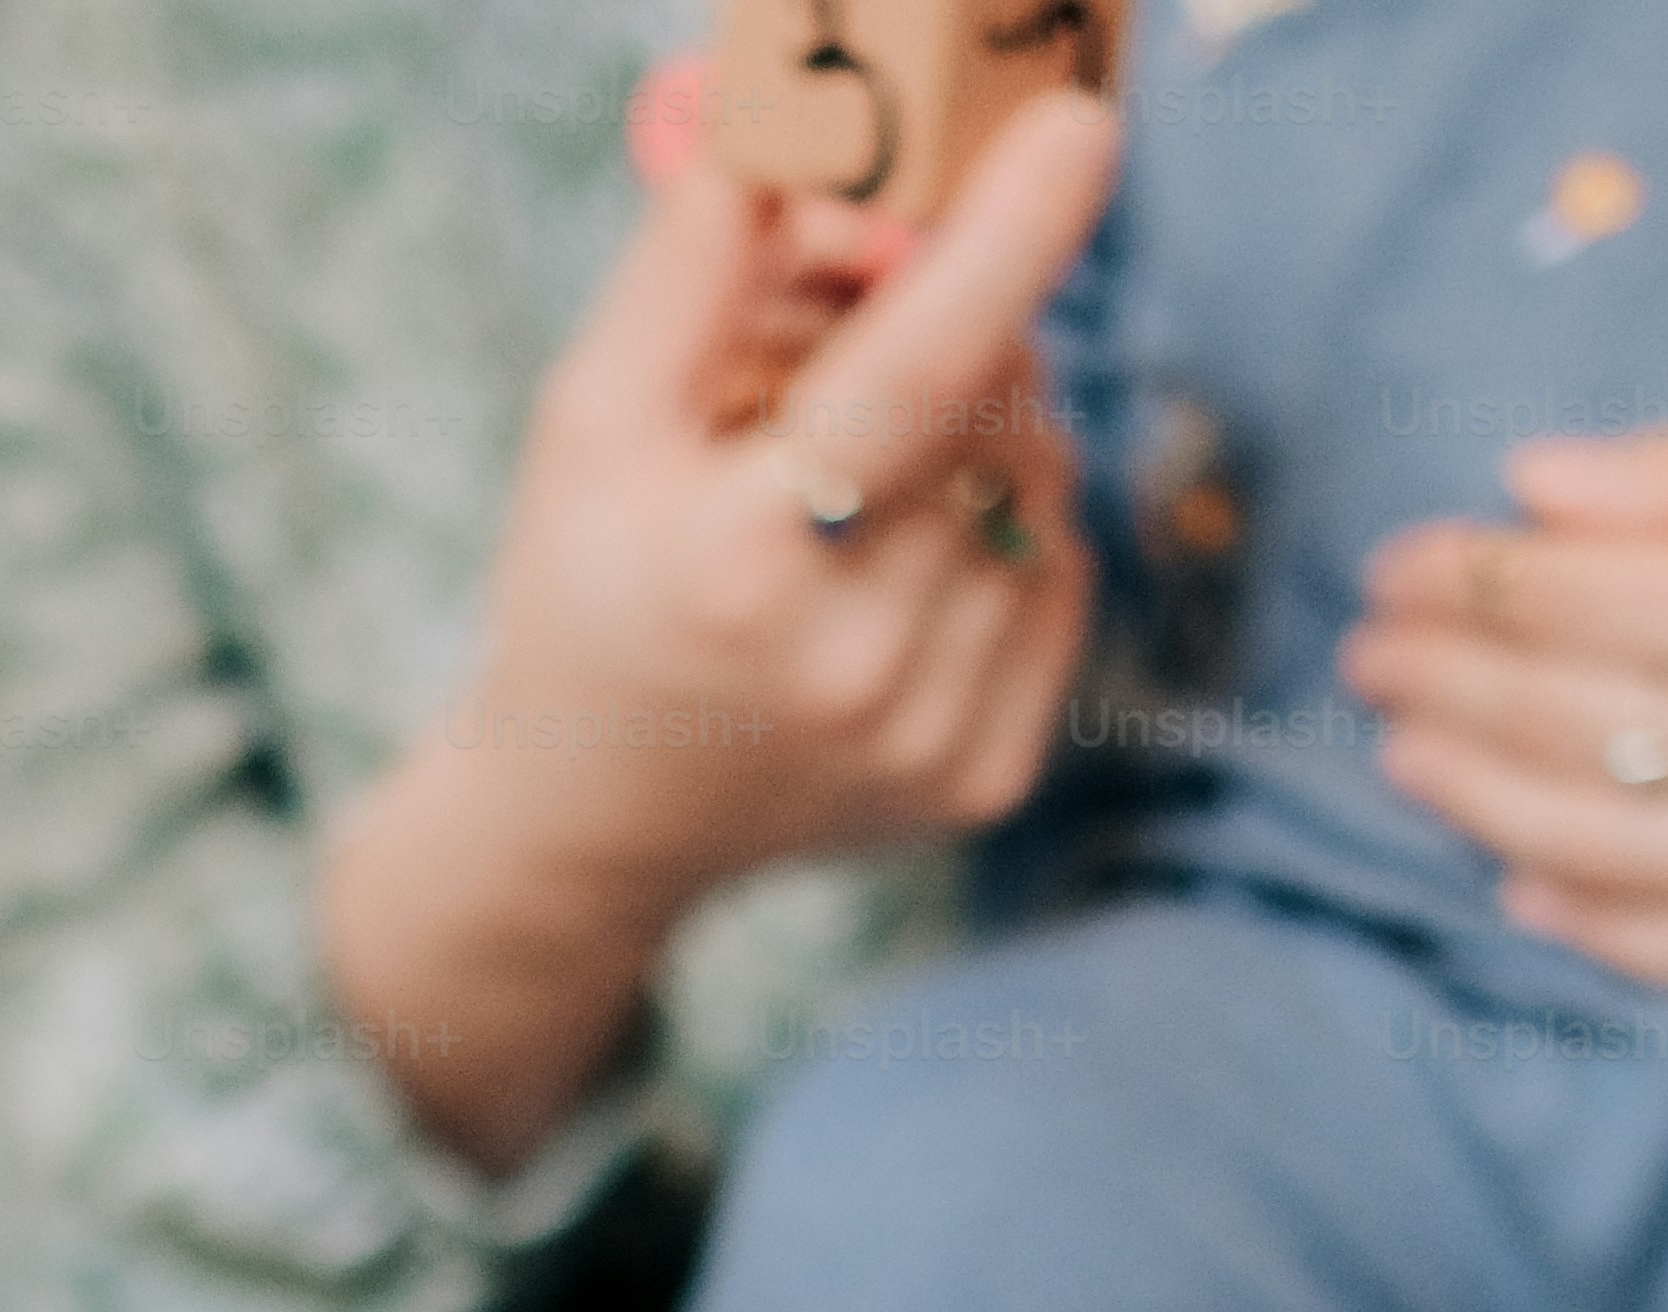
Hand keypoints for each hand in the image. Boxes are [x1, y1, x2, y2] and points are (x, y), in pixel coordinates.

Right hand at [315, 90, 1115, 1171]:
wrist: (590, 824)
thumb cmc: (589, 584)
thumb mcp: (591, 415)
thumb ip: (696, 267)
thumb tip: (821, 148)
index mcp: (737, 565)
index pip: (909, 375)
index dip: (1002, 242)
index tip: (1078, 130)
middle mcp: (850, 667)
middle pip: (992, 406)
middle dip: (955, 328)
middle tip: (854, 346)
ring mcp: (929, 736)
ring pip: (1040, 485)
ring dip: (982, 430)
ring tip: (861, 476)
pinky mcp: (986, 778)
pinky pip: (1063, 576)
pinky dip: (1006, 531)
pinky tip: (905, 559)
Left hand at [1339, 403, 1667, 999]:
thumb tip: (1530, 487)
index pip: (1563, 603)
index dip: (1458, 582)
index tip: (1395, 566)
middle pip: (1557, 727)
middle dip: (1441, 683)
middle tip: (1370, 653)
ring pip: (1597, 850)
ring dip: (1476, 798)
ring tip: (1406, 752)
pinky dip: (1592, 925)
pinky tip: (1523, 883)